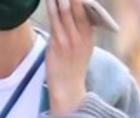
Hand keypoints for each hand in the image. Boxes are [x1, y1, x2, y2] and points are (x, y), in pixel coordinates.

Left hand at [46, 0, 95, 115]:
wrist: (68, 87)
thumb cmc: (73, 66)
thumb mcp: (83, 47)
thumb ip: (81, 30)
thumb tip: (74, 10)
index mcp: (90, 35)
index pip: (87, 9)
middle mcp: (81, 35)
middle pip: (75, 7)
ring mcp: (69, 39)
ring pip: (64, 12)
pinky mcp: (57, 44)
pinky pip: (54, 22)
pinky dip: (52, 8)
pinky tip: (49, 0)